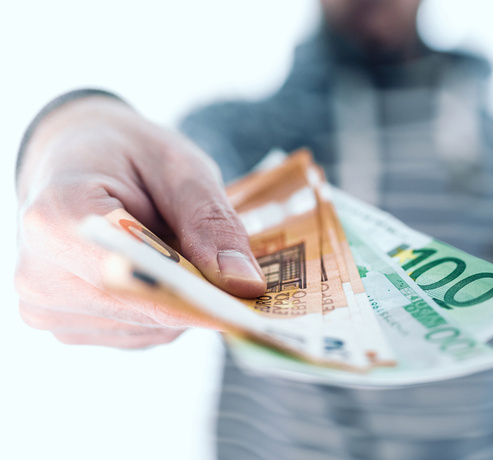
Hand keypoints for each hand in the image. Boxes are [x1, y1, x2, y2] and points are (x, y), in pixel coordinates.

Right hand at [15, 95, 266, 347]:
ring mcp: (51, 309)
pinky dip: (168, 306)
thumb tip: (245, 284)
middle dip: (198, 289)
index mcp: (55, 218)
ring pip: (152, 325)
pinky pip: (145, 331)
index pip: (126, 273)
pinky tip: (160, 269)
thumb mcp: (181, 169)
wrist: (80, 161)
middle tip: (230, 262)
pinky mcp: (71, 328)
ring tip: (174, 246)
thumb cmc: (130, 156)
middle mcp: (41, 275)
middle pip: (144, 307)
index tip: (246, 294)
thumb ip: (211, 223)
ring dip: (183, 295)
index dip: (190, 289)